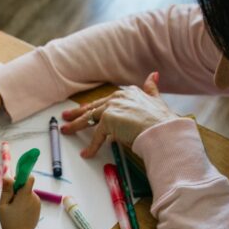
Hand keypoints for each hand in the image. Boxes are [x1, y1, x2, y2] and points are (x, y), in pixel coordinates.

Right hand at [0, 176, 40, 228]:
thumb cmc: (8, 221)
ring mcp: (37, 203)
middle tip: (10, 201)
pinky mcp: (38, 208)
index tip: (13, 184)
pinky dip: (25, 202)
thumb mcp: (3, 205)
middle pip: (27, 186)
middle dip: (18, 189)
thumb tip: (7, 176)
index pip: (29, 178)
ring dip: (22, 196)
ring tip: (14, 208)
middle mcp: (34, 198)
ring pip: (28, 193)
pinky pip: (31, 200)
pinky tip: (20, 212)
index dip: (21, 177)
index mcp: (25, 195)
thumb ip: (6, 190)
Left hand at [61, 72, 178, 157]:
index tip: (85, 109)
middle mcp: (118, 96)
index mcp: (128, 92)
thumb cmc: (162, 121)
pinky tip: (86, 153)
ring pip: (89, 118)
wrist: (162, 130)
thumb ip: (152, 88)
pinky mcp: (108, 120)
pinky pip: (96, 136)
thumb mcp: (157, 100)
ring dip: (75, 125)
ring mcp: (112, 107)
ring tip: (66, 130)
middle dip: (78, 113)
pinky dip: (91, 147)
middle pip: (93, 107)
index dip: (94, 106)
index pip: (105, 100)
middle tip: (66, 116)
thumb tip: (154, 75)